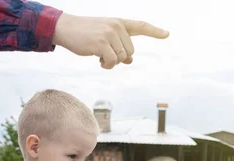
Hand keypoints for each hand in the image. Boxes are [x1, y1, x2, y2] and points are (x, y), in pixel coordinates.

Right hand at [52, 14, 168, 69]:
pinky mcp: (101, 43)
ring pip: (122, 58)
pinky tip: (98, 61)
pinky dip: (107, 66)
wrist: (66, 28)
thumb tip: (130, 60)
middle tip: (105, 56)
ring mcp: (109, 34)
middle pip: (130, 51)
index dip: (155, 31)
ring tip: (100, 58)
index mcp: (119, 22)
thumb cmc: (85, 34)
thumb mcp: (104, 37)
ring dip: (112, 63)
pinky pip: (112, 62)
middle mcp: (117, 26)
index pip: (140, 26)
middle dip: (120, 58)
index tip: (167, 34)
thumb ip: (118, 45)